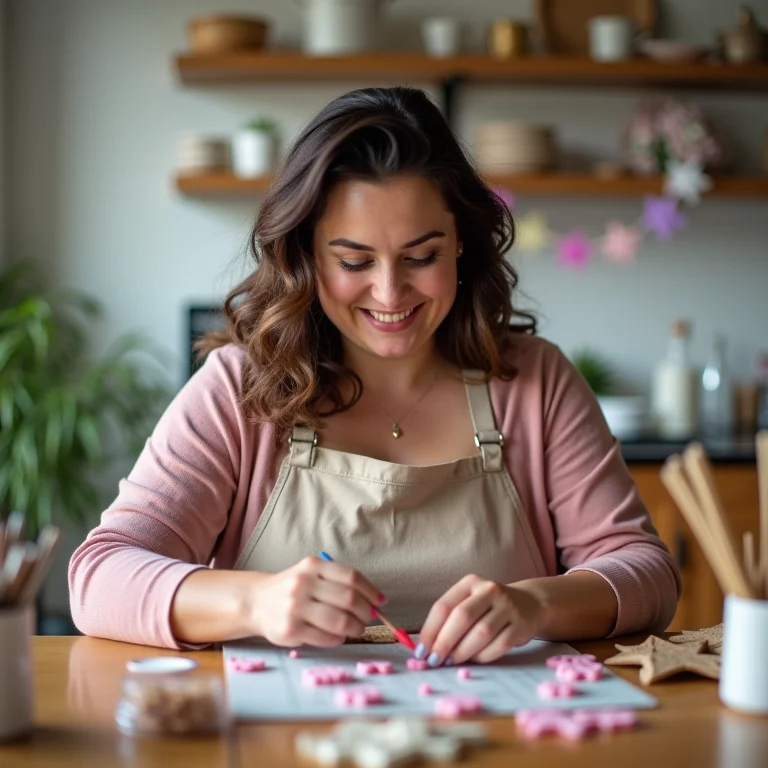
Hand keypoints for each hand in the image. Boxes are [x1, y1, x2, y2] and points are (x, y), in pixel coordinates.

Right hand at [249, 556, 383, 647]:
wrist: (256, 602)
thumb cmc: (293, 588)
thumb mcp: (311, 574)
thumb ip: (338, 583)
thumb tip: (374, 602)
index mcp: (313, 566)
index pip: (351, 577)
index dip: (371, 591)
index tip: (380, 601)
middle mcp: (303, 583)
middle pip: (348, 599)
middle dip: (365, 612)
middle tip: (369, 619)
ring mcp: (295, 607)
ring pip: (339, 620)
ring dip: (356, 628)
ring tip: (357, 630)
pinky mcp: (290, 630)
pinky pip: (325, 637)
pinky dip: (338, 639)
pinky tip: (338, 636)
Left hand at [415, 574, 544, 665]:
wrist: (529, 604)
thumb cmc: (488, 608)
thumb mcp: (469, 602)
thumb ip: (449, 619)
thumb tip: (426, 647)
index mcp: (470, 583)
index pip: (444, 606)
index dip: (430, 630)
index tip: (420, 651)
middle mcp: (489, 590)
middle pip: (462, 617)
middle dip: (444, 642)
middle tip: (434, 660)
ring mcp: (507, 606)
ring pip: (481, 633)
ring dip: (462, 652)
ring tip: (452, 661)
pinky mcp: (521, 625)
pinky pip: (499, 645)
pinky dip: (483, 656)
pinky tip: (474, 659)